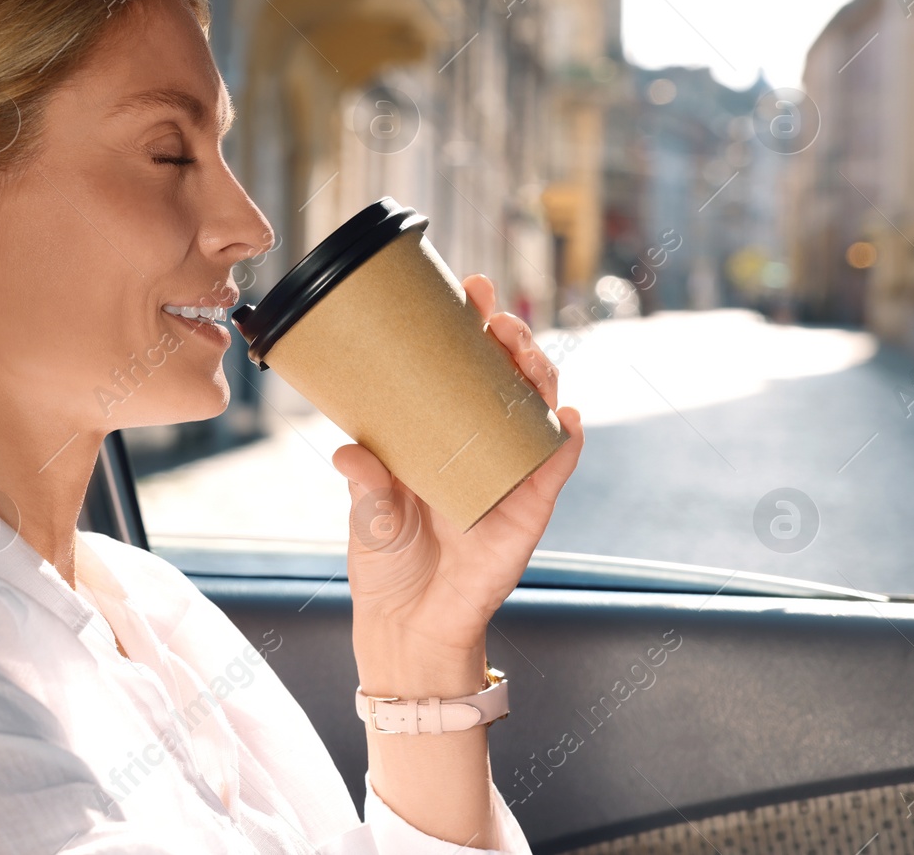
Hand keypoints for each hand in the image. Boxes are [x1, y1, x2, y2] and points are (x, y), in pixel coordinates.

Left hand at [336, 273, 584, 693]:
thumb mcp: (366, 513)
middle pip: (506, 379)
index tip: (466, 287)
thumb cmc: (386, 564)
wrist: (406, 627)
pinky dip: (564, 440)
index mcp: (439, 438)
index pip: (461, 369)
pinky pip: (555, 467)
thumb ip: (366, 482)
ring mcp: (508, 476)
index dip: (468, 327)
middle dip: (507, 337)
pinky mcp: (528, 511)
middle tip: (491, 310)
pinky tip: (564, 414)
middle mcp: (479, 449)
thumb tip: (349, 450)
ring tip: (519, 345)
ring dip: (536, 372)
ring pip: (535, 410)